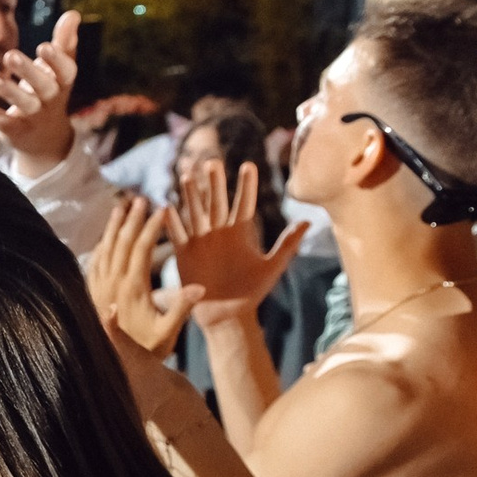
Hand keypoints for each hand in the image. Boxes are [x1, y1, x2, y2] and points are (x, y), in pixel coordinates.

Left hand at [0, 11, 79, 166]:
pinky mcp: (14, 129)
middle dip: (28, 72)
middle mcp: (50, 100)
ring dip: (7, 91)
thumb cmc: (52, 91)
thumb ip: (65, 41)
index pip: (65, 71)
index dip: (56, 60)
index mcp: (63, 82)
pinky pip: (1, 121)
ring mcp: (33, 116)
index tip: (44, 46)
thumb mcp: (61, 68)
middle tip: (10, 55)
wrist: (47, 138)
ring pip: (22, 104)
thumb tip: (73, 13)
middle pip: (43, 87)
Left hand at [86, 196, 200, 361]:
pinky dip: (100, 246)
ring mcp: (97, 288)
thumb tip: (200, 287)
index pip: (140, 248)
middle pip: (119, 243)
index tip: (162, 208)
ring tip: (121, 207)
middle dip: (131, 219)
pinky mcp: (90, 294)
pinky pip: (93, 263)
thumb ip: (182, 308)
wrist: (114, 366)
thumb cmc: (147, 350)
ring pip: (103, 249)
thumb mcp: (168, 332)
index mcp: (131, 288)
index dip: (151, 226)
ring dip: (112, 227)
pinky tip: (104, 238)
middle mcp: (110, 284)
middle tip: (141, 199)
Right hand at [171, 159, 305, 327]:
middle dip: (214, 183)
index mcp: (241, 232)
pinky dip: (172, 223)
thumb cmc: (252, 292)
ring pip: (195, 213)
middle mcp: (219, 233)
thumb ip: (288, 244)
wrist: (229, 315)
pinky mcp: (185, 255)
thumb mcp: (273, 266)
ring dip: (191, 196)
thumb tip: (309, 222)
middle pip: (217, 202)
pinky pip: (178, 236)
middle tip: (213, 162)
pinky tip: (167, 208)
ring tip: (187, 175)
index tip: (249, 164)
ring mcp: (201, 242)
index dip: (246, 185)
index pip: (244, 203)